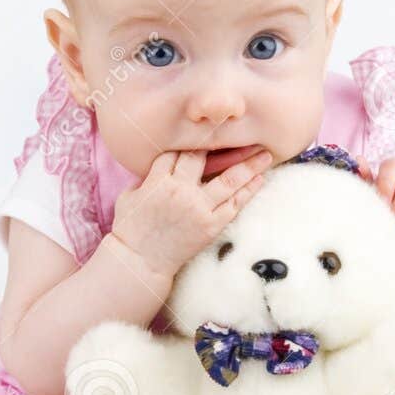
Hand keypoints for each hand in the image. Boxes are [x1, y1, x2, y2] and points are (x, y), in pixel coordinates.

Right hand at [111, 147, 273, 280]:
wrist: (140, 262)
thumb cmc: (131, 229)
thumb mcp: (130, 196)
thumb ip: (147, 177)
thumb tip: (163, 164)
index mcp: (158, 181)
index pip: (177, 152)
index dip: (191, 142)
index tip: (206, 134)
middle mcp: (180, 190)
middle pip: (204, 158)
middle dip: (222, 143)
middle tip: (241, 133)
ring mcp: (198, 208)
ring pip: (229, 179)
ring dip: (249, 165)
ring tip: (265, 154)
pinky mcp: (211, 225)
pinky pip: (234, 204)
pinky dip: (249, 190)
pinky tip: (259, 179)